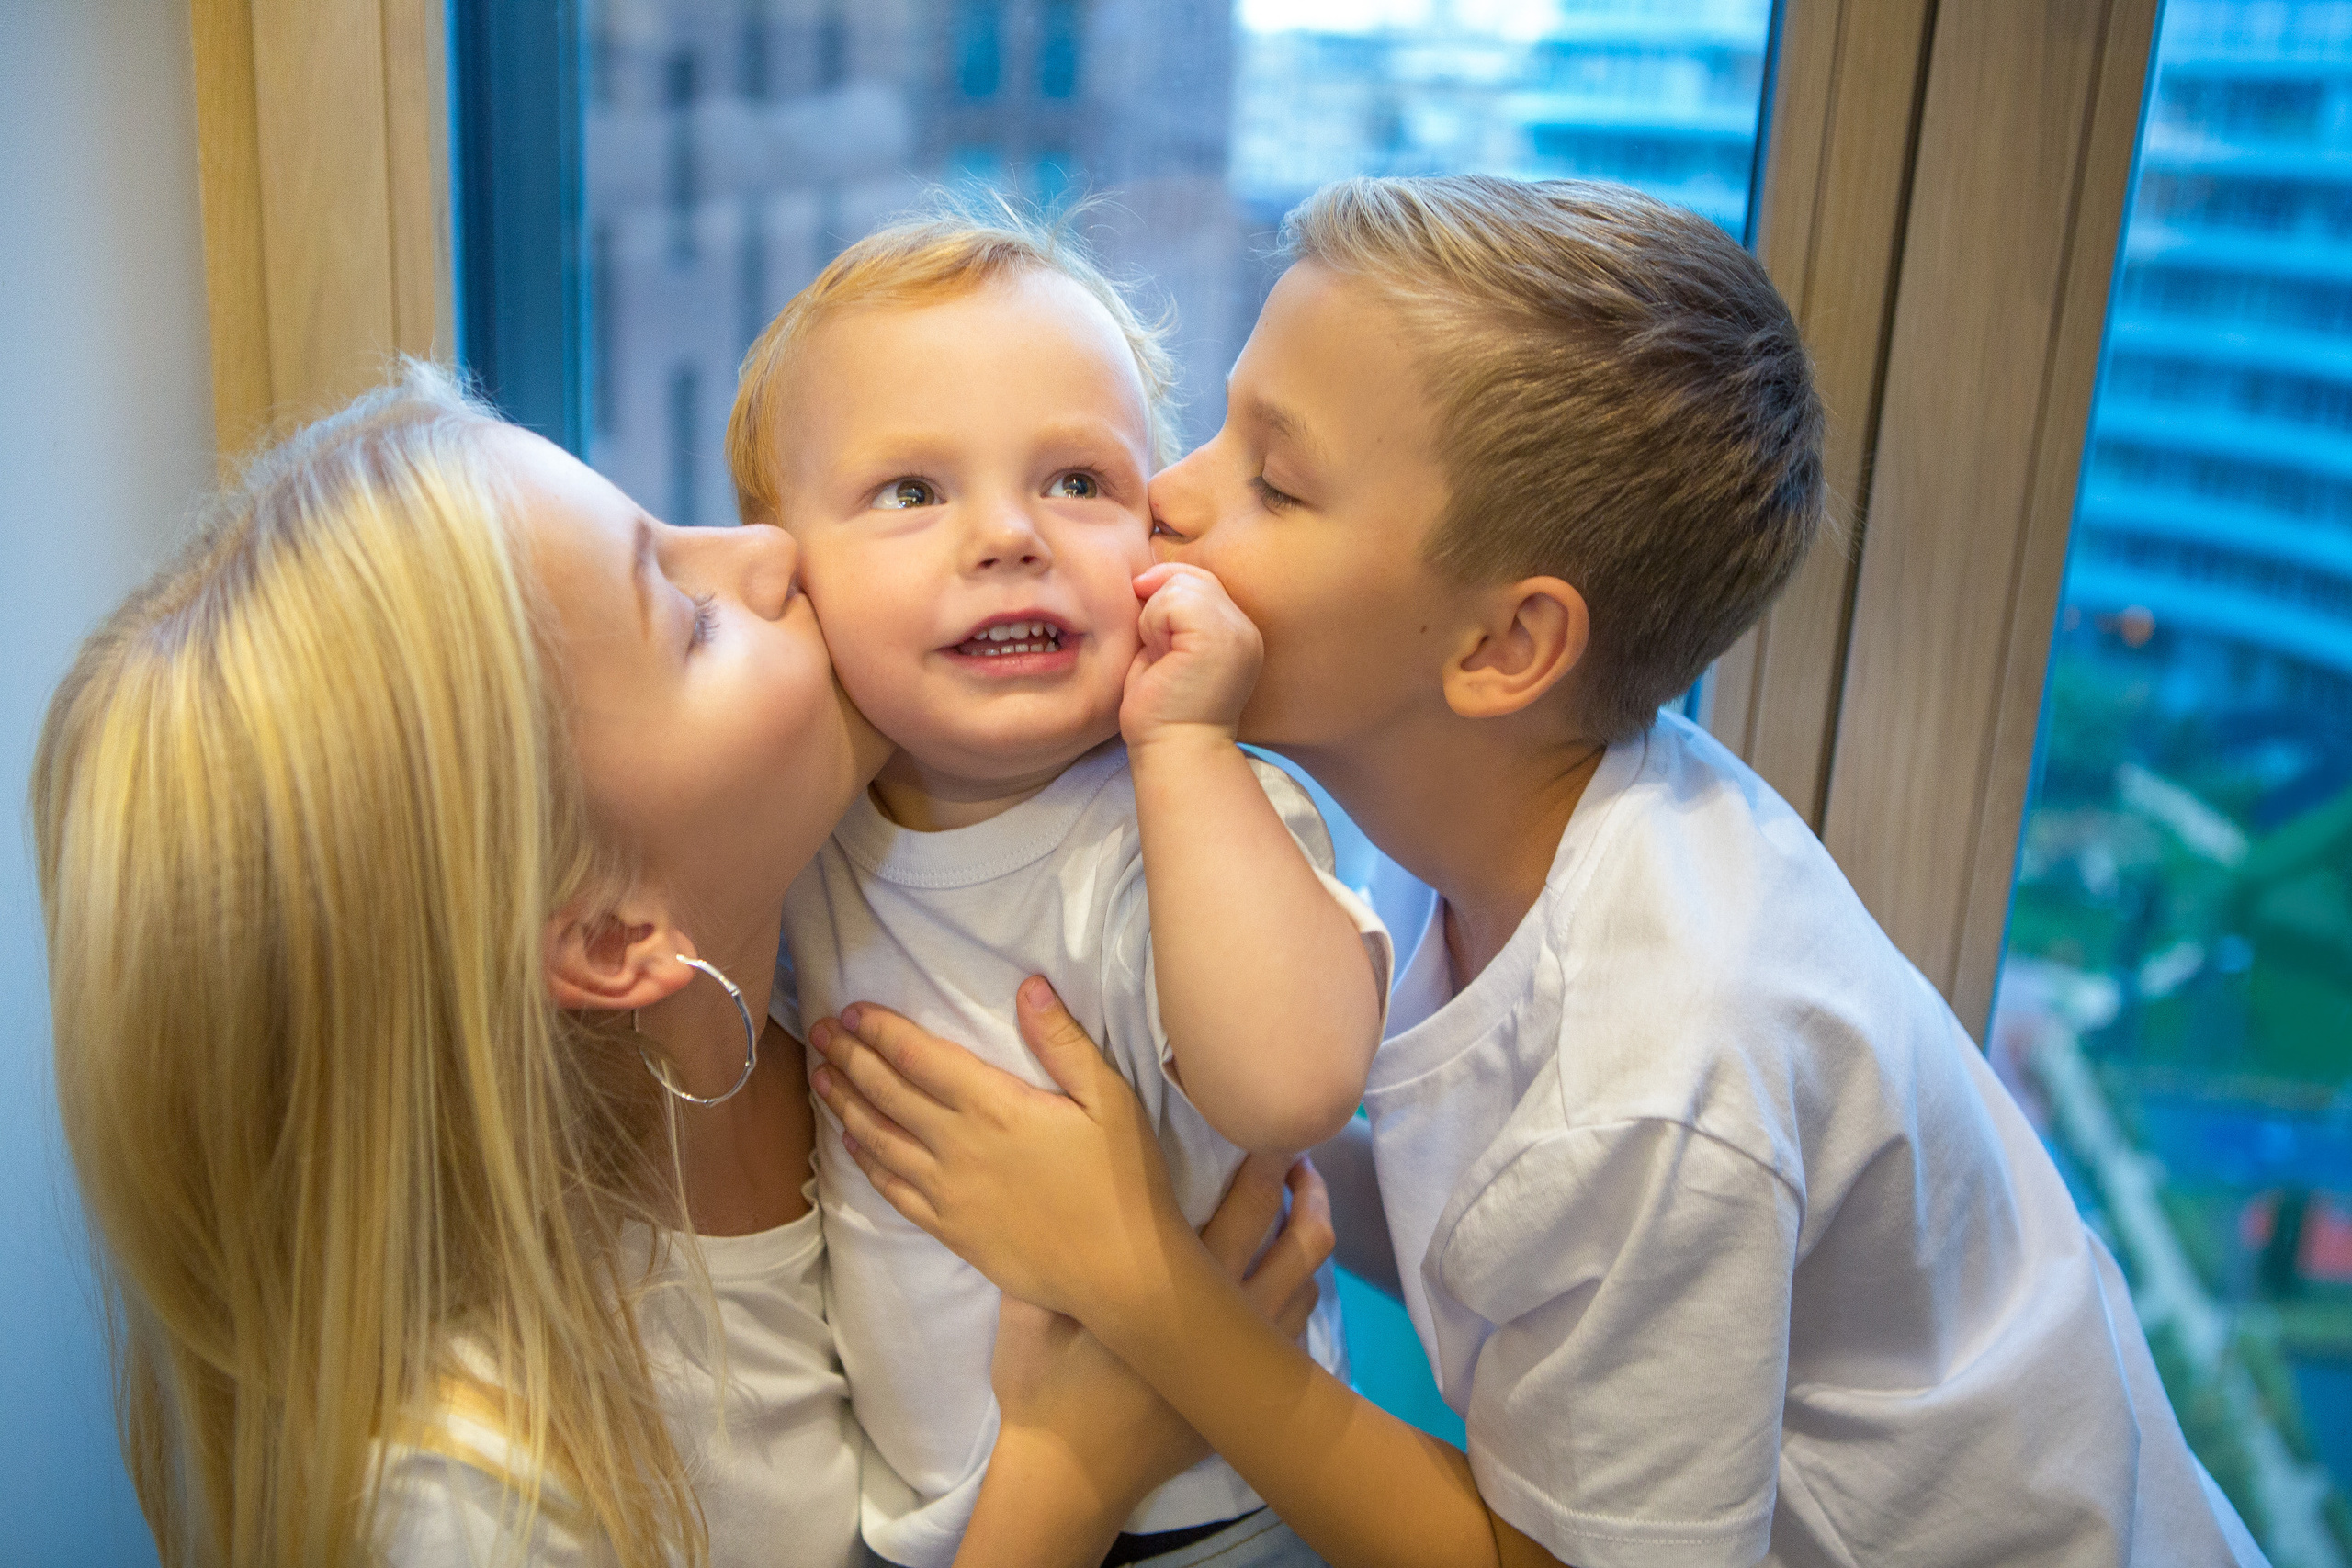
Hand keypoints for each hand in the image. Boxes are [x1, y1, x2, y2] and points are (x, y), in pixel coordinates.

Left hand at [808, 976, 1189, 1316]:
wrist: (1120, 1272)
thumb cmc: (1122, 1181)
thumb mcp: (1109, 1099)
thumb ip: (1063, 1042)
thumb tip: (1028, 987)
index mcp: (994, 1106)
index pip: (919, 1058)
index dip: (880, 1031)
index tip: (851, 1011)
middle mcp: (957, 1146)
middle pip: (887, 1093)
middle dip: (849, 1058)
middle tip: (819, 1032)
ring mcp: (947, 1192)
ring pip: (879, 1139)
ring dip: (845, 1105)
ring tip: (821, 1078)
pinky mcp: (948, 1229)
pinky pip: (892, 1190)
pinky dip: (866, 1162)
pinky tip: (851, 1145)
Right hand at [988, 1151, 1332, 1497]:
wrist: (1072, 1476)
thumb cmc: (1048, 1392)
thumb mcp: (1031, 1313)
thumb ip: (1050, 1252)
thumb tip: (1057, 1191)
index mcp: (1180, 1291)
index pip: (1245, 1212)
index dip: (1267, 1165)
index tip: (1273, 1130)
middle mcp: (1230, 1321)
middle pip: (1298, 1242)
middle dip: (1304, 1190)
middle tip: (1299, 1156)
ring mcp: (1246, 1362)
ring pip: (1308, 1285)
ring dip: (1309, 1240)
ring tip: (1300, 1206)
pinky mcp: (1244, 1394)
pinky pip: (1296, 1332)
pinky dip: (1301, 1293)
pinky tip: (1285, 1276)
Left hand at [1120, 562, 1262, 750]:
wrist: (1174, 751)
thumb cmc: (1162, 712)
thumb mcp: (1166, 651)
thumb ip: (1169, 614)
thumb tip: (1145, 577)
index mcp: (1236, 634)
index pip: (1201, 582)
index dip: (1166, 593)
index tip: (1152, 635)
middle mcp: (1245, 629)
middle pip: (1191, 578)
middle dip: (1159, 608)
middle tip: (1160, 655)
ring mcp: (1236, 631)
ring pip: (1180, 585)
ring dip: (1154, 619)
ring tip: (1162, 658)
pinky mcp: (1218, 636)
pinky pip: (1172, 599)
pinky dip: (1153, 625)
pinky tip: (1160, 657)